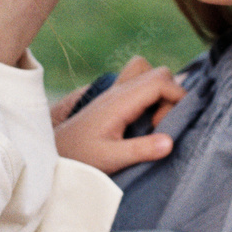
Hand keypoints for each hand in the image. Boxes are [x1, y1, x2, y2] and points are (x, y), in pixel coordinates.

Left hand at [54, 57, 184, 172]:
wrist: (54, 152)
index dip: (176, 97)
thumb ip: (140, 150)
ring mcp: (116, 92)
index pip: (160, 81)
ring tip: (153, 121)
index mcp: (121, 101)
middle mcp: (119, 90)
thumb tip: (170, 142)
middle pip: (158, 72)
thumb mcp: (110, 158)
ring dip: (160, 91)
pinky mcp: (113, 99)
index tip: (168, 125)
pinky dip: (149, 94)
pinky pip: (139, 82)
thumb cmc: (80, 156)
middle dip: (171, 94)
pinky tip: (143, 121)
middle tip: (159, 125)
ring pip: (148, 72)